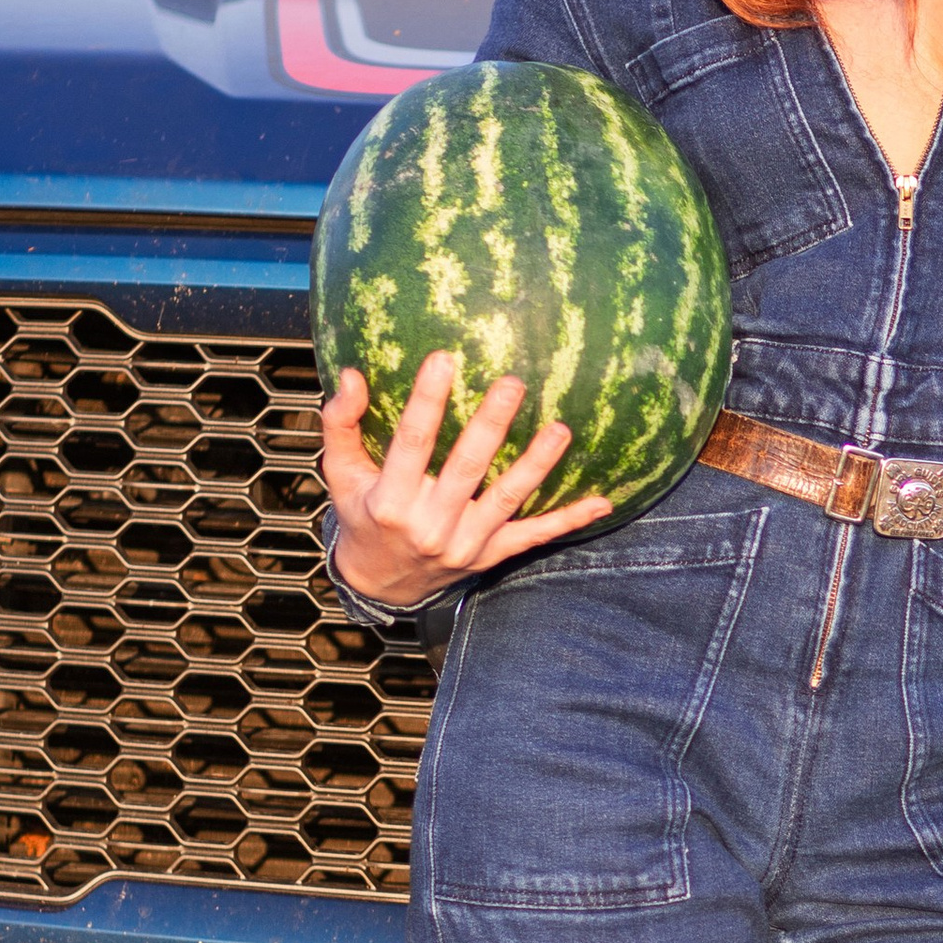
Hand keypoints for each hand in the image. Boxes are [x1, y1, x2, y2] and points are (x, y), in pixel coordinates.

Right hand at [319, 355, 611, 612]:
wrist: (382, 583)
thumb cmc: (362, 515)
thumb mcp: (340, 473)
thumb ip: (340, 424)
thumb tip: (351, 375)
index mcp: (390, 499)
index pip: (413, 442)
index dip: (427, 401)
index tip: (444, 359)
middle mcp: (430, 524)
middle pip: (467, 467)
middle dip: (491, 424)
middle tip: (514, 383)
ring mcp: (465, 543)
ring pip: (507, 499)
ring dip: (536, 464)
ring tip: (560, 430)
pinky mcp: (491, 555)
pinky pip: (534, 537)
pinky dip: (568, 521)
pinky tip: (602, 502)